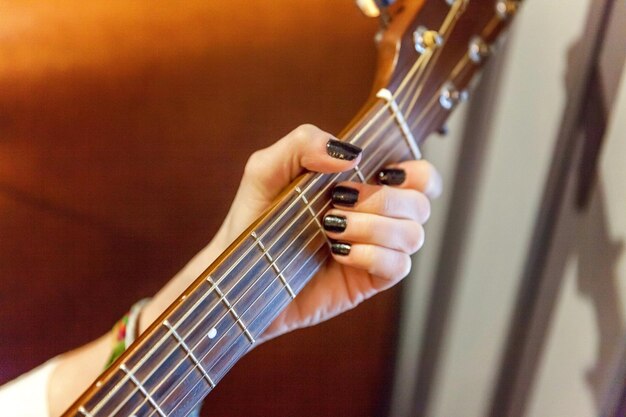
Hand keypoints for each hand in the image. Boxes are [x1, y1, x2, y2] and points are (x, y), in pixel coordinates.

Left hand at [141, 124, 440, 340]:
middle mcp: (377, 215)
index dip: (414, 171)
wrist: (238, 275)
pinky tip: (338, 253)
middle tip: (340, 200)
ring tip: (331, 228)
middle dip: (386, 198)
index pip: (419, 173)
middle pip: (422, 202)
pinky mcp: (370, 279)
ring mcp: (376, 248)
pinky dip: (370, 254)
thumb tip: (350, 154)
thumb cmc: (254, 218)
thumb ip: (304, 142)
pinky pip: (398, 265)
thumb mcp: (267, 169)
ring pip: (413, 233)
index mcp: (364, 183)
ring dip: (372, 226)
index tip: (381, 171)